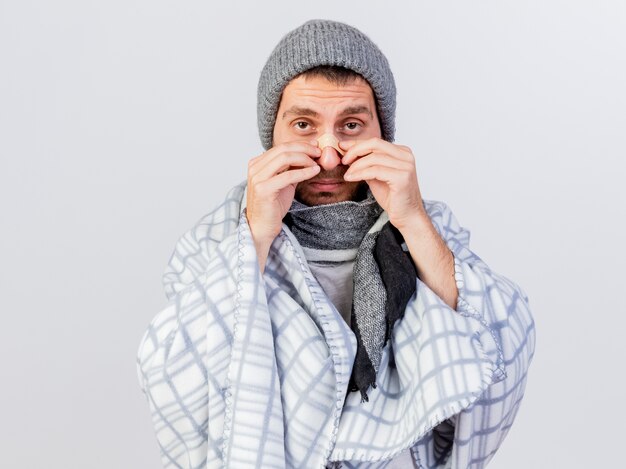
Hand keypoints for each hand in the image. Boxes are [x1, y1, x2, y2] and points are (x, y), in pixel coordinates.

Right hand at [246, 140, 320, 269]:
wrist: (262, 226)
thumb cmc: (272, 205)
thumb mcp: (283, 182)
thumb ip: (292, 168)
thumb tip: (309, 155)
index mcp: (257, 163)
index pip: (281, 147)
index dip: (301, 145)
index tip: (316, 147)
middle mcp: (255, 168)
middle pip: (283, 149)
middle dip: (304, 149)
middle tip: (319, 153)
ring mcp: (257, 178)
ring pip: (285, 158)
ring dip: (305, 158)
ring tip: (317, 163)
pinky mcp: (264, 189)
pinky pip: (288, 175)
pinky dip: (304, 172)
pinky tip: (314, 171)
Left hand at [340, 138, 425, 230]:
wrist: (406, 215)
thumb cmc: (392, 197)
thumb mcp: (376, 175)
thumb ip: (366, 163)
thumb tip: (347, 152)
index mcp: (402, 152)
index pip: (375, 142)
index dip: (356, 143)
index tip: (341, 146)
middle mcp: (406, 155)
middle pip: (375, 144)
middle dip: (355, 150)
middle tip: (343, 160)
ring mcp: (406, 166)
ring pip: (373, 158)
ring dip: (356, 165)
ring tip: (347, 174)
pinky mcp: (402, 177)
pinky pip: (375, 171)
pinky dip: (360, 173)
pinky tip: (351, 178)